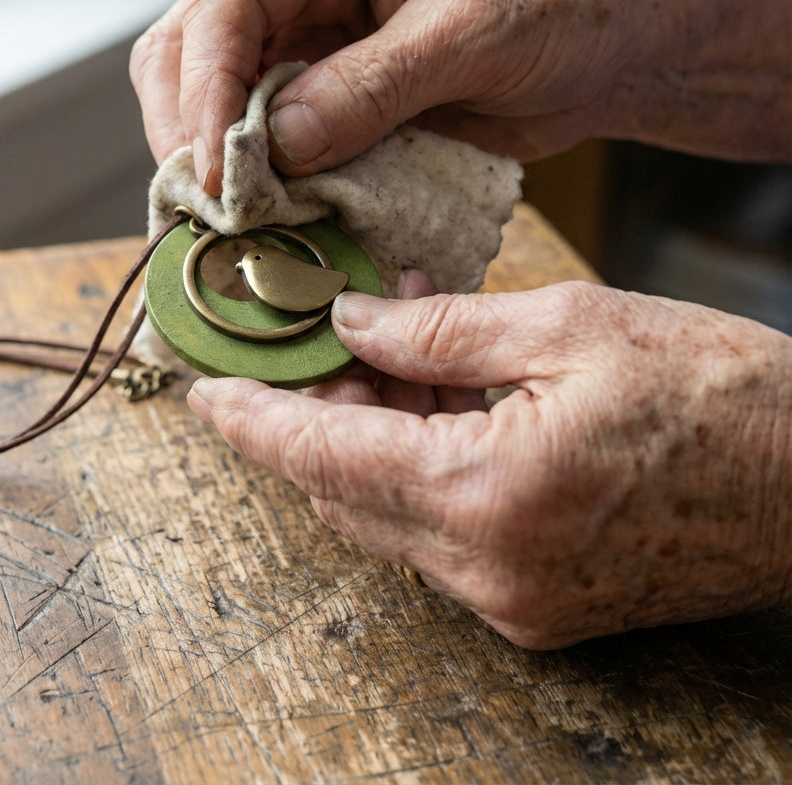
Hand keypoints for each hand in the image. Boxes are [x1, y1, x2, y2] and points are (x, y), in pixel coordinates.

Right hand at [131, 0, 791, 193]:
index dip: (207, 87)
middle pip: (190, 48)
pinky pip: (259, 137)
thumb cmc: (559, 4)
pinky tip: (265, 214)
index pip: (228, 0)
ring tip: (233, 219)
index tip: (214, 167)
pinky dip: (255, 180)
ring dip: (213, 161)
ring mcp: (302, 36)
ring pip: (209, 97)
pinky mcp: (319, 93)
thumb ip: (374, 85)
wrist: (604, 44)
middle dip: (191, 129)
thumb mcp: (472, 34)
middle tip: (212, 206)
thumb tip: (280, 142)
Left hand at [187, 275, 791, 648]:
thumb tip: (354, 321)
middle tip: (325, 335)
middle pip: (345, 490)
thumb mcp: (571, 324)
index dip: (254, 421)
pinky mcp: (537, 605)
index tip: (207, 392)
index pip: (323, 458)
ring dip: (374, 432)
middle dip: (320, 412)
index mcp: (486, 492)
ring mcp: (511, 598)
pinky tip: (441, 397)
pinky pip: (441, 533)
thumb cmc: (718, 393)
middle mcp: (486, 567)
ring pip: (389, 511)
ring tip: (397, 342)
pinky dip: (422, 466)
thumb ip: (439, 329)